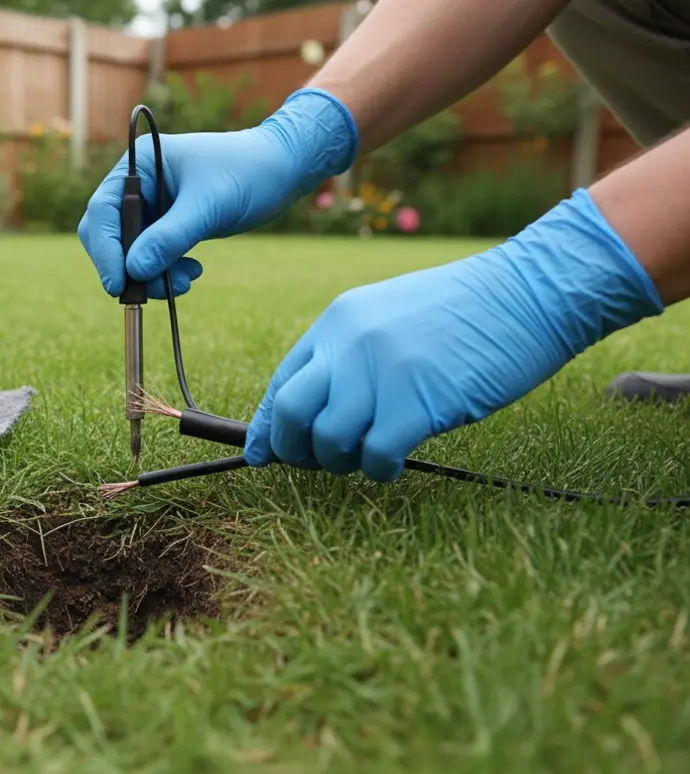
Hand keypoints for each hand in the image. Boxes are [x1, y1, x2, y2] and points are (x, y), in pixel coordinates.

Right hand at [79, 88, 358, 298]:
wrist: (283, 170)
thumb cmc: (248, 172)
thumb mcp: (209, 206)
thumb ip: (170, 237)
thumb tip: (135, 270)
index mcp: (140, 164)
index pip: (104, 210)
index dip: (106, 249)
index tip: (118, 283)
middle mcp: (140, 183)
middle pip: (110, 233)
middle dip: (129, 265)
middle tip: (148, 293)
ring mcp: (153, 204)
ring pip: (131, 250)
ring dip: (151, 274)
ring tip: (186, 282)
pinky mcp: (168, 223)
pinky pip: (152, 255)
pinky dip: (166, 270)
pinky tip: (192, 272)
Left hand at [242, 189, 664, 481]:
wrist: (530, 292)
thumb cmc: (466, 313)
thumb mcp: (390, 319)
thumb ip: (350, 358)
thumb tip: (315, 412)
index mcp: (338, 322)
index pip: (282, 381)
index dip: (268, 426)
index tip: (264, 453)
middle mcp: (349, 343)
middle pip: (291, 412)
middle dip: (295, 449)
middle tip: (320, 462)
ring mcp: (381, 371)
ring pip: (328, 439)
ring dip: (341, 462)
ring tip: (368, 456)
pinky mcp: (416, 401)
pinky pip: (374, 455)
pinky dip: (379, 469)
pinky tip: (396, 462)